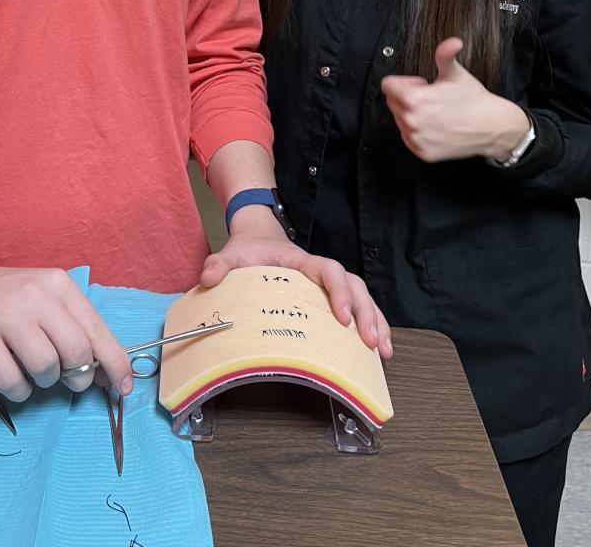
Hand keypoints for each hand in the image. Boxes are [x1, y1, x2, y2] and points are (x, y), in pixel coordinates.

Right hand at [0, 261, 132, 401]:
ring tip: (32, 369)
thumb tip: (108, 375)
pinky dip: (20, 391)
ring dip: (45, 381)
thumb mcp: (47, 302)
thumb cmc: (9, 301)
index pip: (97, 330)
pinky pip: (13, 383)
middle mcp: (34, 295)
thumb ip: (77, 331)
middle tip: (67, 378)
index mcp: (58, 285)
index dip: (115, 363)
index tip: (122, 387)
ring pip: (46, 369)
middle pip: (75, 352)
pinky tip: (13, 376)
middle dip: (78, 376)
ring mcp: (5, 315)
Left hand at [198, 211, 391, 358]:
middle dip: (366, 313)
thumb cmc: (249, 250)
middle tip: (369, 342)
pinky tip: (377, 349)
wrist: (258, 240)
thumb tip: (208, 277)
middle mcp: (321, 272)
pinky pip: (358, 308)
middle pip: (355, 286)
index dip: (338, 292)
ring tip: (382, 350)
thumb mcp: (231, 254)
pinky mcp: (329, 299)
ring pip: (362, 297)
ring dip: (376, 321)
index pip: (329, 270)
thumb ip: (219, 264)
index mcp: (302, 260)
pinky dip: (372, 325)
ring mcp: (328, 286)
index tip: (342, 317)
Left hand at [381, 37, 530, 163]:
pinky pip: (409, 138)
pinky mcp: (423, 153)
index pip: (388, 86)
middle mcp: (411, 122)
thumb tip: (452, 41)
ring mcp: (417, 139)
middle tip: (431, 97)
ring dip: (412, 114)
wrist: (493, 127)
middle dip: (408, 97)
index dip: (405, 82)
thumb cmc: (474, 99)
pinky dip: (418, 132)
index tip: (422, 84)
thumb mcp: (456, 73)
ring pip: (400, 120)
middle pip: (392, 102)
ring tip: (436, 112)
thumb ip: (445, 55)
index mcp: (414, 99)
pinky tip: (437, 126)